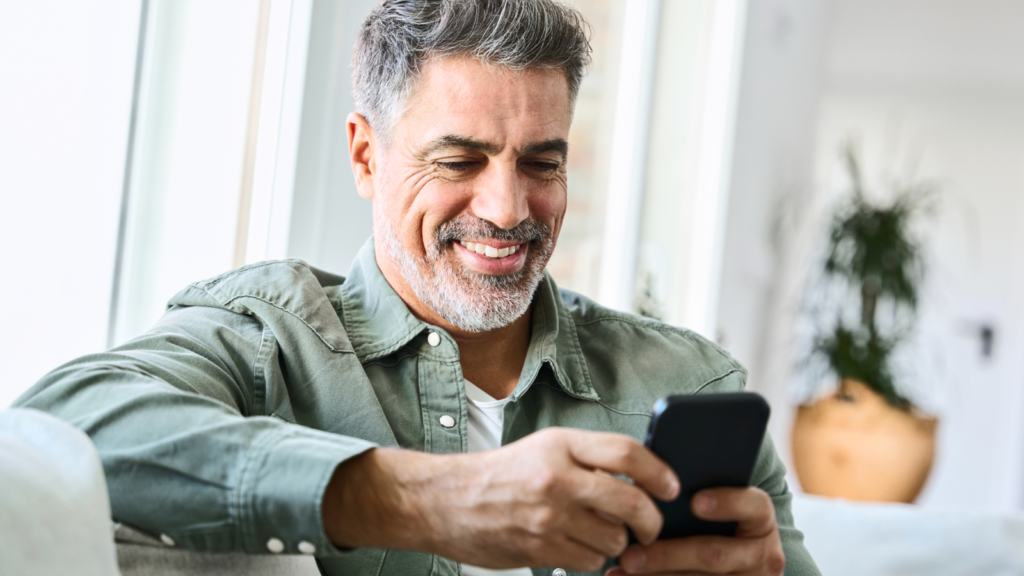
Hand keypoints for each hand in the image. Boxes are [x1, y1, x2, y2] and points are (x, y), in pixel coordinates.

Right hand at [322, 427, 679, 571]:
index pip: (626, 453)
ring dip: (618, 543)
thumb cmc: (501, 474)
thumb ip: (587, 458)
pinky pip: (589, 562)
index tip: (671, 486)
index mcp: (560, 444)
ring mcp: (548, 516)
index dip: (659, 472)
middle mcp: (556, 478)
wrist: (445, 501)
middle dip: (651, 520)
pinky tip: (580, 547)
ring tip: (606, 535)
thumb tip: (640, 477)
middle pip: (631, 502)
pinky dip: (593, 559)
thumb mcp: (543, 449)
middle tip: (651, 525)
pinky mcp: (539, 549)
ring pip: (614, 539)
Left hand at [605, 487, 783, 575]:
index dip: (727, 502)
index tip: (695, 501)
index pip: (755, 506)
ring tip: (622, 566)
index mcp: (761, 520)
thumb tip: (649, 480)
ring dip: (655, 575)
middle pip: (714, 554)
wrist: (740, 566)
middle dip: (668, 554)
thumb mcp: (720, 506)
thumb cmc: (719, 522)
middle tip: (631, 552)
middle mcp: (763, 555)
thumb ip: (696, 493)